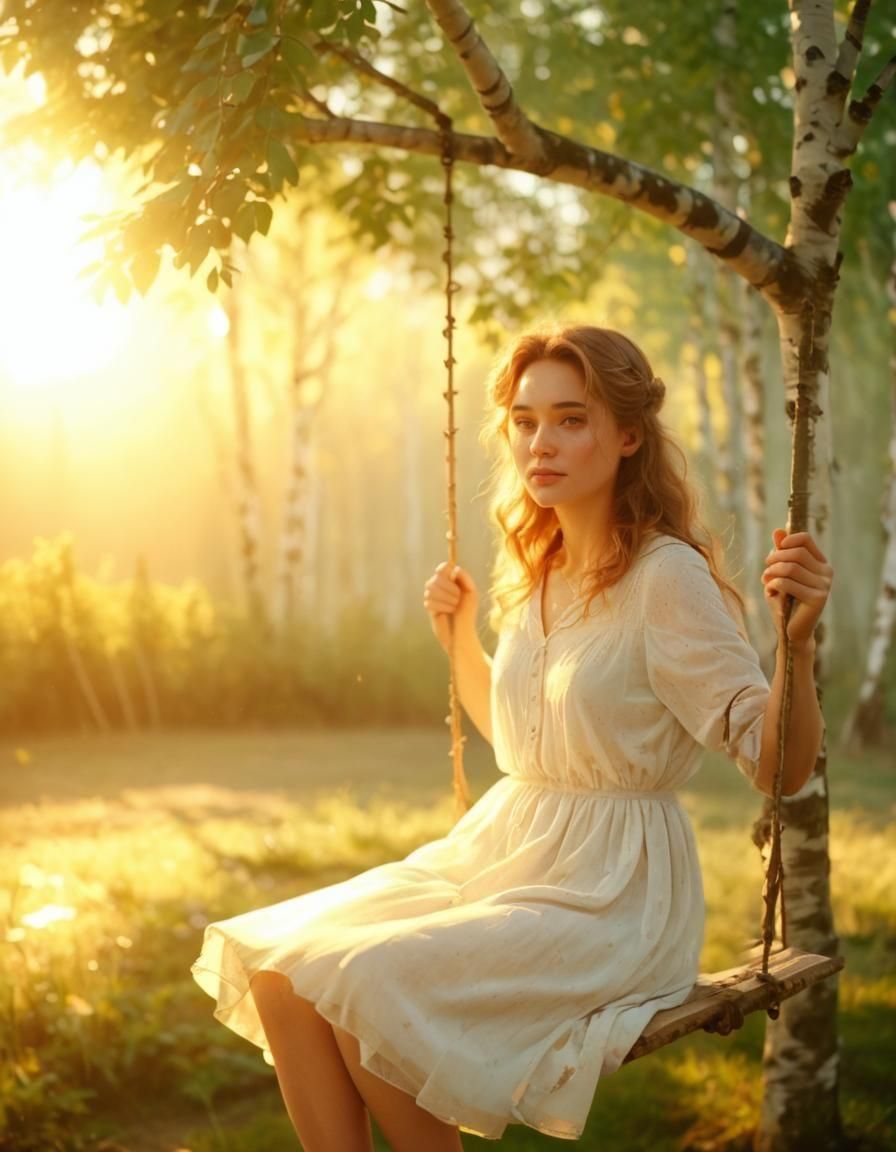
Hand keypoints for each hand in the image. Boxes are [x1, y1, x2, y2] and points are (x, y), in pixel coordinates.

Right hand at [423, 562, 478, 652]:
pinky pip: (430, 601)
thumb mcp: (471, 593)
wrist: (461, 632)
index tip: (449, 575)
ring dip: (447, 598)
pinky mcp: (429, 607)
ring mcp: (432, 596)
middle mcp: (439, 586)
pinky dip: (442, 606)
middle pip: (436, 578)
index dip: (443, 569)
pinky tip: (448, 612)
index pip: (443, 568)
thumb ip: (465, 578)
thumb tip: (454, 568)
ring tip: (455, 606)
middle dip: (449, 588)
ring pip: (431, 589)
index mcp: (450, 581)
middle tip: (458, 597)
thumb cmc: (467, 612)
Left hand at [761, 529, 832, 648]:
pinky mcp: (817, 599)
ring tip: (766, 582)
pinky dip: (772, 586)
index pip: (805, 539)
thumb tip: (778, 531)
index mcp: (820, 563)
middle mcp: (826, 572)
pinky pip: (787, 583)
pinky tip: (770, 593)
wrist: (792, 631)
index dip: (786, 542)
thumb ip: (780, 553)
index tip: (774, 553)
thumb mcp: (779, 574)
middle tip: (765, 571)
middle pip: (796, 552)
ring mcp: (824, 586)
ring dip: (771, 573)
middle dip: (774, 559)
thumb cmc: (785, 601)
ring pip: (790, 567)